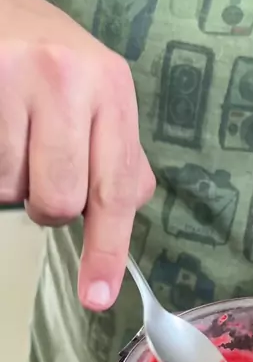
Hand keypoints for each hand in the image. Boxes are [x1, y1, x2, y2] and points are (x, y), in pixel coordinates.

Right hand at [0, 0, 155, 309]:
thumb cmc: (49, 63)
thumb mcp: (99, 96)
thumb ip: (118, 153)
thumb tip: (131, 204)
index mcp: (113, 89)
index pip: (117, 189)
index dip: (106, 251)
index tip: (96, 297)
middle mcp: (71, 79)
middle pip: (59, 200)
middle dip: (47, 205)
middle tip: (40, 170)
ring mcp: (17, 78)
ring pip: (11, 189)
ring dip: (11, 182)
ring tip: (14, 136)